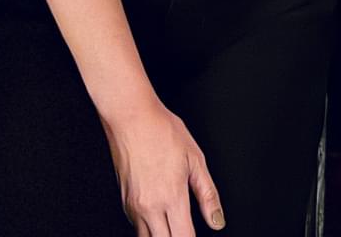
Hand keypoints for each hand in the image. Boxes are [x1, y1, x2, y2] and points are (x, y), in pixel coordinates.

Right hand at [103, 100, 224, 235]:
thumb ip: (208, 195)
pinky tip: (159, 219)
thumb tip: (217, 221)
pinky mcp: (124, 201)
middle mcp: (150, 207)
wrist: (131, 117)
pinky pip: (136, 227)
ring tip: (173, 227)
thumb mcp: (195, 160)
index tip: (197, 236)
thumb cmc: (161, 131)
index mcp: (172, 197)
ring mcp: (133, 206)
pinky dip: (148, 229)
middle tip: (185, 230)